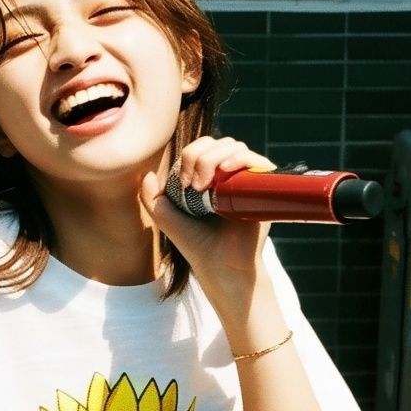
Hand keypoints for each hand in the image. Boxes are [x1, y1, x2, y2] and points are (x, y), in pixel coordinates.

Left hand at [140, 136, 274, 310]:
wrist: (221, 266)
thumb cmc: (197, 246)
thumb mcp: (167, 220)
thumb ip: (152, 199)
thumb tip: (147, 174)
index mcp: (207, 179)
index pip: (200, 148)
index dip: (189, 156)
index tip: (183, 184)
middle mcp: (228, 177)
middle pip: (216, 143)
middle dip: (200, 157)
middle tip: (194, 187)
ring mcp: (246, 181)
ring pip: (234, 147)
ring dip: (216, 157)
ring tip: (208, 184)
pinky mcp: (262, 188)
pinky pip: (255, 160)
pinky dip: (240, 158)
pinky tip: (226, 171)